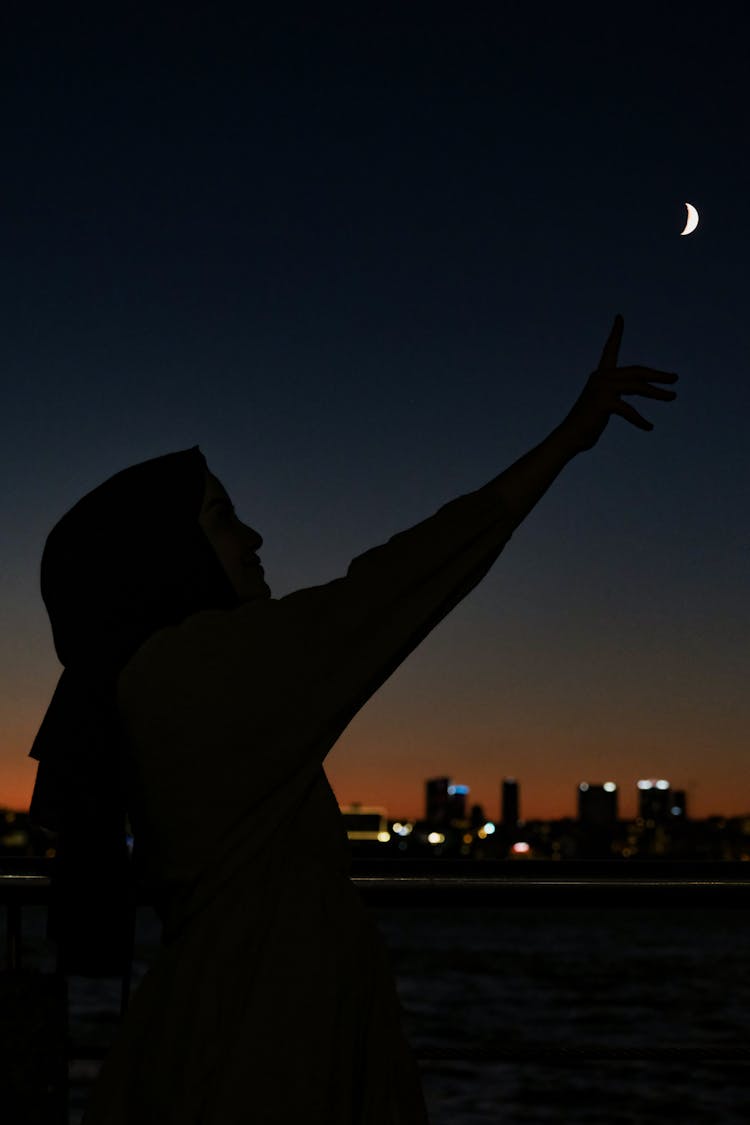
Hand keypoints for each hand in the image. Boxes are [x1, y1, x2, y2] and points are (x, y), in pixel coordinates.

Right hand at [562, 315, 677, 451]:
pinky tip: (649, 427)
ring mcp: (602, 389)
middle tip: (675, 378)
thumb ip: (618, 394)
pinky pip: (629, 409)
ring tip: (673, 396)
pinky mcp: (604, 402)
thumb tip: (635, 392)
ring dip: (657, 393)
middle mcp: (600, 377)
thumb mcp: (605, 405)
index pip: (609, 349)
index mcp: (600, 375)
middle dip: (657, 374)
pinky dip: (640, 420)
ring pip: (638, 387)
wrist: (570, 437)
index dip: (615, 332)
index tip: (619, 317)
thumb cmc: (587, 424)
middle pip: (636, 371)